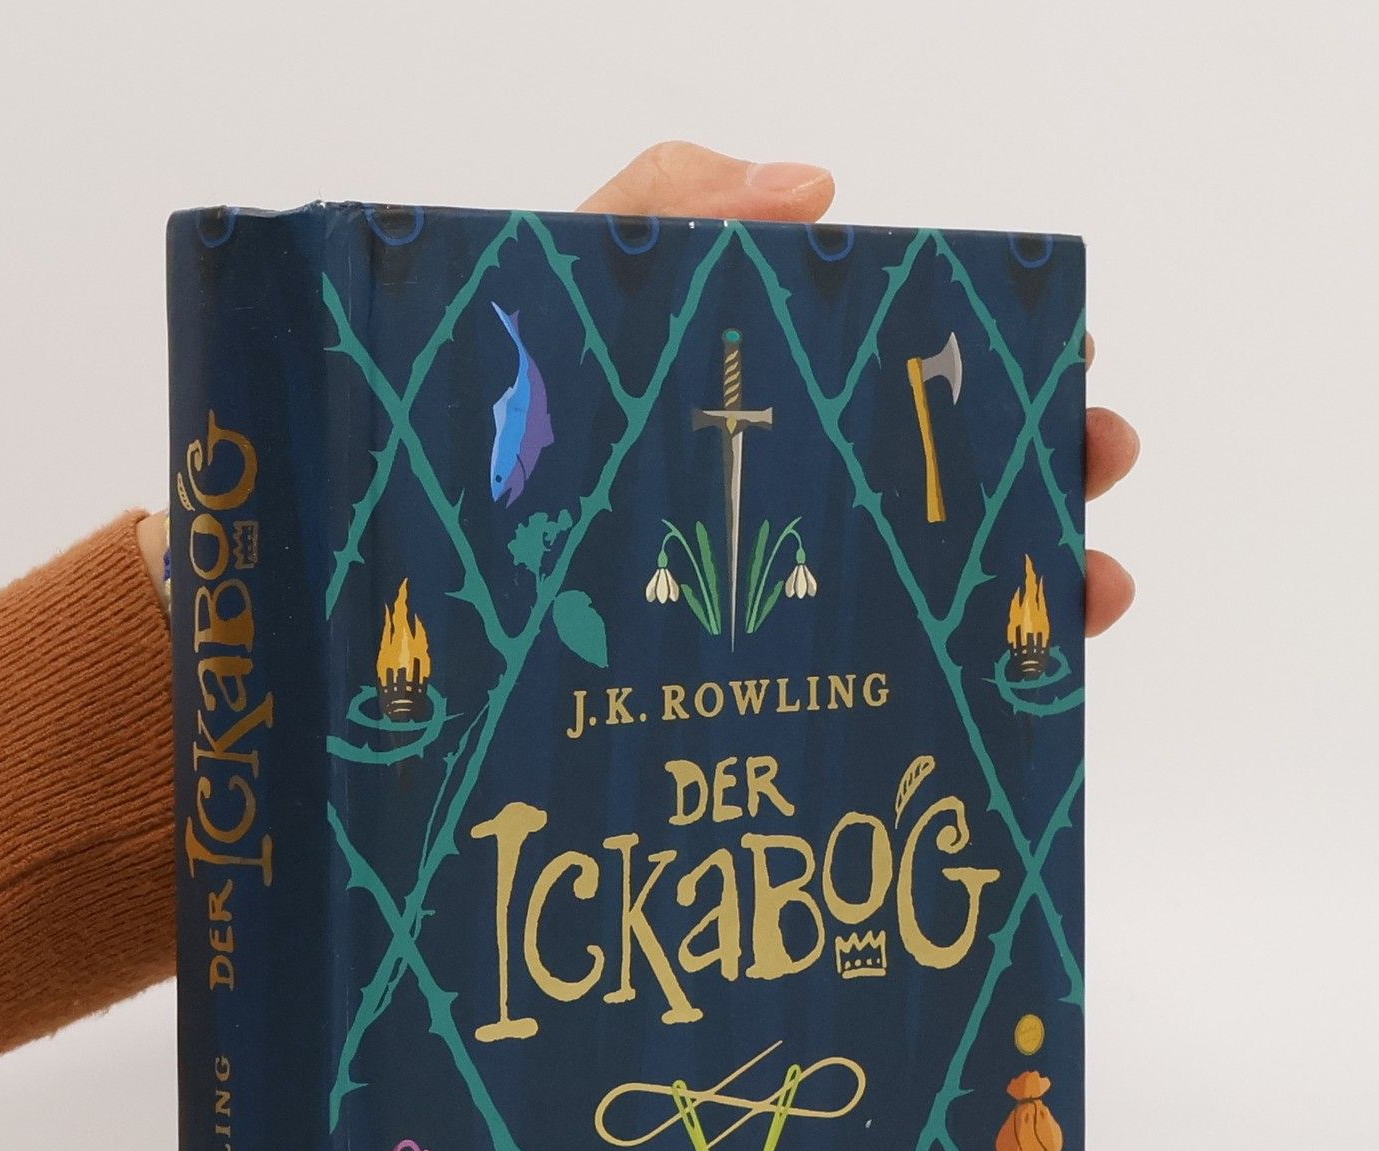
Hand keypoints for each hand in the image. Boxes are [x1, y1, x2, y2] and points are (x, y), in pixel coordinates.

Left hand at [142, 143, 1138, 632]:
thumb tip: (806, 182)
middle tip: (1100, 466)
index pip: (850, 390)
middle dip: (1011, 480)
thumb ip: (632, 223)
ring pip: (874, 618)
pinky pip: (809, 726)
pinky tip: (982, 719)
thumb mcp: (499, 316)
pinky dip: (906, 718)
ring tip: (1085, 591)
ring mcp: (693, 644)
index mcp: (677, 433)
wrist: (277, 651)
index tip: (1056, 357)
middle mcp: (700, 538)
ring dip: (995, 601)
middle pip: (887, 503)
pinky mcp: (671, 740)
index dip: (961, 371)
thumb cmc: (377, 475)